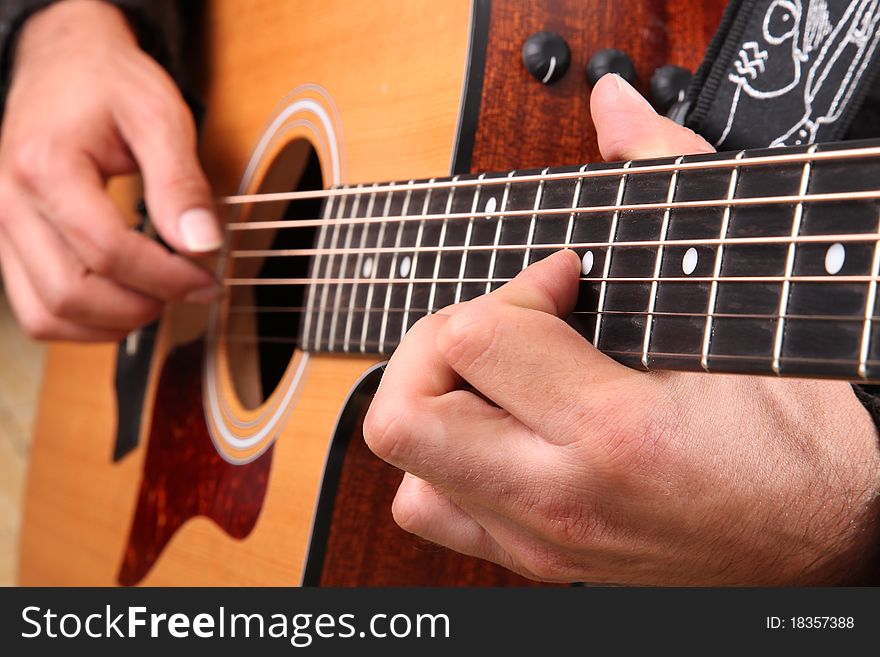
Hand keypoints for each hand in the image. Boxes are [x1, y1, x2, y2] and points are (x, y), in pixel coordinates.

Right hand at [0, 0, 220, 340]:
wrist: (62, 63)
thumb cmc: (108, 83)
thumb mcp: (160, 115)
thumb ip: (181, 182)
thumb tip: (202, 244)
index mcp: (46, 167)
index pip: (107, 252)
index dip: (166, 278)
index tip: (207, 279)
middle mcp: (11, 203)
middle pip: (71, 294)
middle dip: (142, 306)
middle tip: (189, 290)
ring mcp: (3, 229)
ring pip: (47, 315)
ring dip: (112, 324)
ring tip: (159, 299)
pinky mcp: (10, 244)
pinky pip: (37, 310)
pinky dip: (84, 322)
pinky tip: (126, 301)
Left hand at [363, 74, 879, 584]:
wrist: (823, 541)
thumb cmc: (793, 438)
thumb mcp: (738, 298)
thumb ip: (667, 177)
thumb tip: (615, 106)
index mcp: (613, 430)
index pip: (474, 337)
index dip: (512, 285)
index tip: (561, 281)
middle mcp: (559, 496)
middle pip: (401, 414)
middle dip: (433, 346)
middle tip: (498, 328)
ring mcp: (538, 539)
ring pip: (404, 468)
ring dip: (430, 404)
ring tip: (494, 378)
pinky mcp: (536, 562)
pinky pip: (431, 510)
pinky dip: (439, 460)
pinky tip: (495, 428)